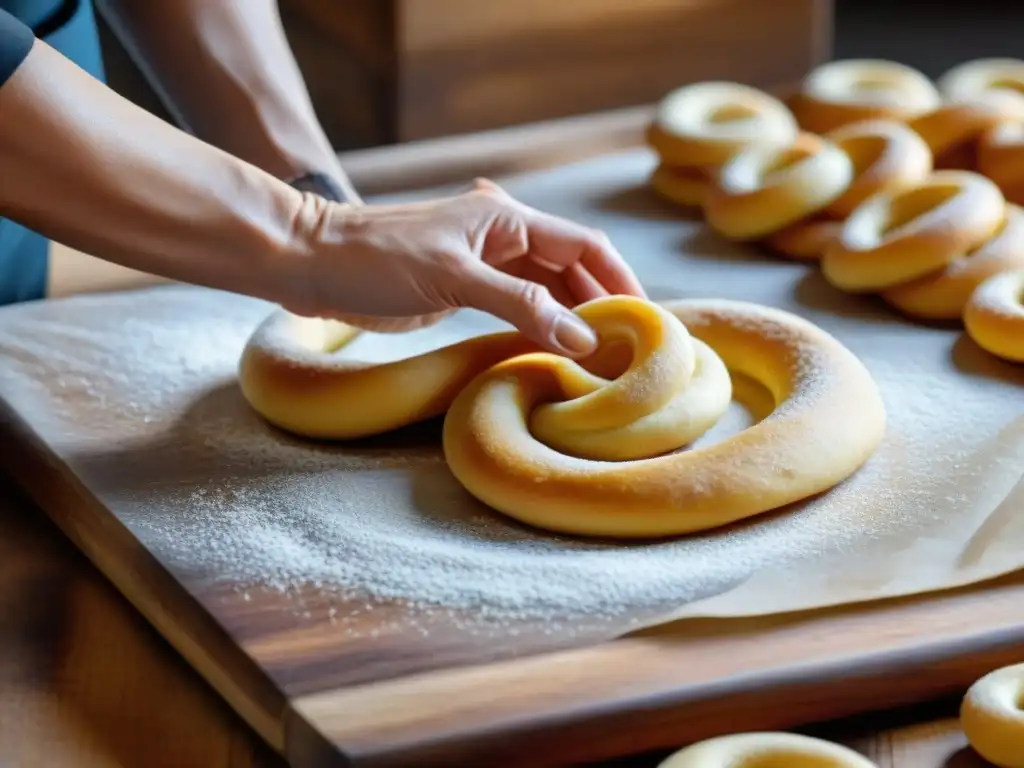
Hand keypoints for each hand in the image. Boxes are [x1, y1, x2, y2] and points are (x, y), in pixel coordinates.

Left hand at [287, 179, 646, 357]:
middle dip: (601, 303)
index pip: (584, 246)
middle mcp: (504, 235)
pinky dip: (540, 325)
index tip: (644, 322)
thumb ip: (521, 306)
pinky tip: (556, 349)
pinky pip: (519, 305)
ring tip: (600, 356)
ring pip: (548, 289)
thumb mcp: (454, 279)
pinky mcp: (466, 287)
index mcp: (508, 218)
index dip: (620, 281)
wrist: (314, 262)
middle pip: (572, 268)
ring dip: (573, 317)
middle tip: (626, 350)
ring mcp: (485, 262)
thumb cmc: (376, 259)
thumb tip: (582, 338)